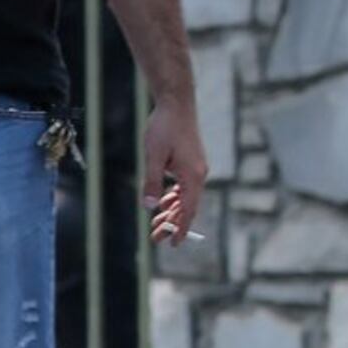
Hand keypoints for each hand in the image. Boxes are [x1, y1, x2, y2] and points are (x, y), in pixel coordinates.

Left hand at [140, 100, 209, 242]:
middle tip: (156, 238)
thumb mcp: (153, 156)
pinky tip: (164, 201)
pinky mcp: (191, 161)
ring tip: (156, 223)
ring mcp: (196, 167)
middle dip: (172, 223)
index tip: (174, 244)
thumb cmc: (164, 127)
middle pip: (187, 206)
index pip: (188, 210)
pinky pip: (185, 186)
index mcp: (192, 175)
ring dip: (172, 211)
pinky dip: (175, 197)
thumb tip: (150, 206)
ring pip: (186, 197)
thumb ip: (152, 181)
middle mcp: (198, 174)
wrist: (177, 103)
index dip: (180, 228)